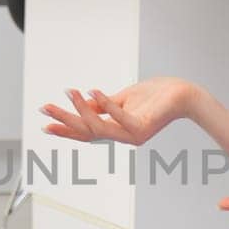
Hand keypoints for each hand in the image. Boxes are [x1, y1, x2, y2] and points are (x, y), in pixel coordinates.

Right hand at [38, 77, 199, 146]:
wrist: (183, 95)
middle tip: (45, 109)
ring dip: (81, 110)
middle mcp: (122, 137)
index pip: (86, 131)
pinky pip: (120, 117)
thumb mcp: (123, 98)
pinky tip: (92, 91)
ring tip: (69, 94)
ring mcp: (133, 134)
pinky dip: (105, 105)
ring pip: (100, 128)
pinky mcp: (143, 127)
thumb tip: (82, 102)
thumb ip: (104, 104)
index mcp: (116, 130)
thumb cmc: (156, 95)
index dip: (65, 129)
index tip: (45, 124)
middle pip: (87, 132)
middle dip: (65, 121)